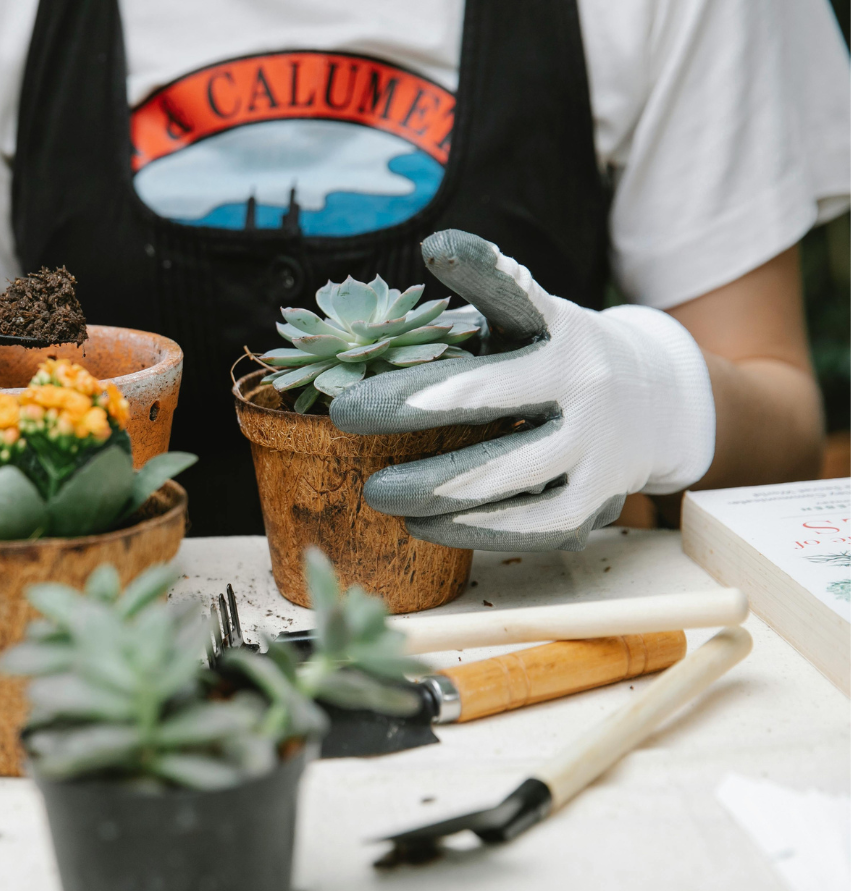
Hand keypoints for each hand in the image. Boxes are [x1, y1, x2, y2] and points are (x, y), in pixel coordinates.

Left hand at [329, 230, 715, 551]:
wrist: (658, 404)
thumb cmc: (554, 360)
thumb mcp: (525, 323)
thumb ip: (466, 321)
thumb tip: (368, 330)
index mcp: (558, 330)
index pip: (516, 293)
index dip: (477, 267)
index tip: (436, 247)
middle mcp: (581, 382)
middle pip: (486, 397)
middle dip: (406, 406)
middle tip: (345, 414)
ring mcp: (594, 445)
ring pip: (504, 476)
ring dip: (430, 487)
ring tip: (377, 492)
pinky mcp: (596, 501)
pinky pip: (528, 526)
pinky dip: (469, 531)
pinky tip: (423, 527)